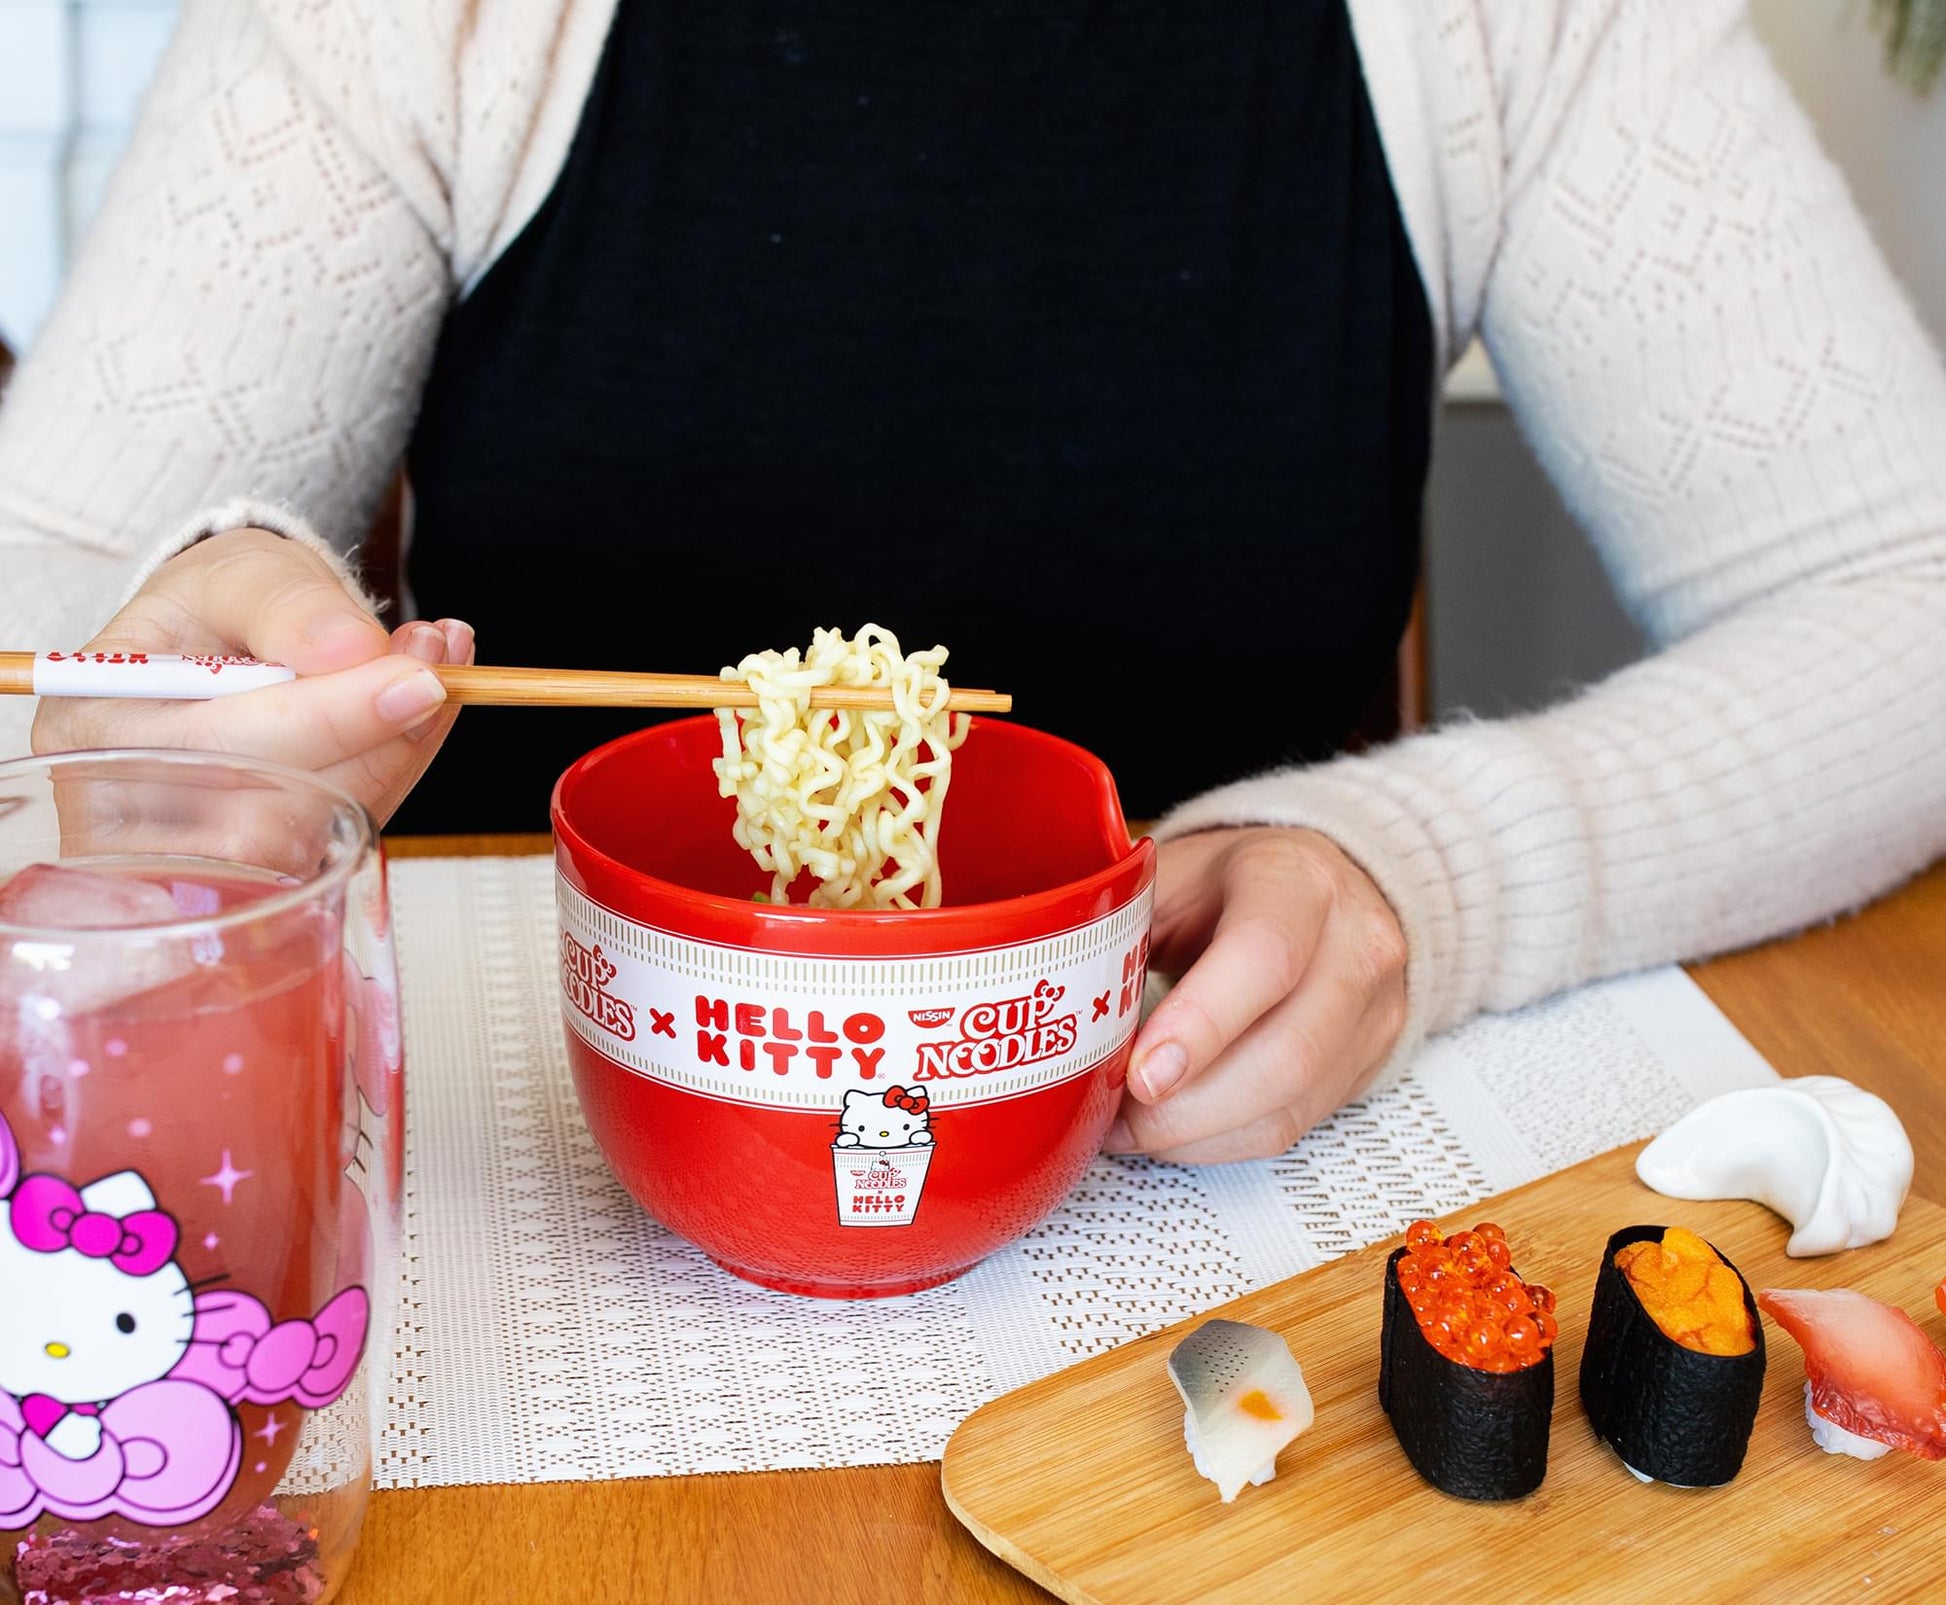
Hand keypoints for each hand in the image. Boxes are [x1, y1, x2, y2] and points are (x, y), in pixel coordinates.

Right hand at [31, 527, 470, 824]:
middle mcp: (128, 811)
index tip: (418, 679)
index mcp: (92, 731)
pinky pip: (347, 836)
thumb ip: (286, 603)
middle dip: (374, 740)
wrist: (224, 639)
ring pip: (321, 833)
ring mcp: (197, 852)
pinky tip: (416, 712)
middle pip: (272, 812)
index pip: (216, 747)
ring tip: (430, 671)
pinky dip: (397, 772)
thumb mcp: (238, 572)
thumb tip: (350, 649)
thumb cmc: (215, 605)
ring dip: (395, 757)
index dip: (329, 719)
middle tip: (436, 668)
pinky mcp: (267, 864)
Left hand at [1106, 827, 1408, 1162]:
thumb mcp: (1174, 873)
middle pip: (1285, 1053)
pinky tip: (1175, 1130)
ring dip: (1197, 1134)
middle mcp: (1353, 945)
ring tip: (1131, 1128)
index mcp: (1296, 881)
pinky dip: (1221, 1142)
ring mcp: (1372, 1010)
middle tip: (1116, 1116)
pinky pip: (1294, 1127)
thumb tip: (1059, 1002)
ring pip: (1291, 1106)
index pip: (1263, 958)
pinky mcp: (1367, 1065)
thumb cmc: (1236, 883)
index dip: (1200, 1025)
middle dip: (1186, 1107)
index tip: (1140, 1073)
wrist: (1330, 888)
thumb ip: (1125, 926)